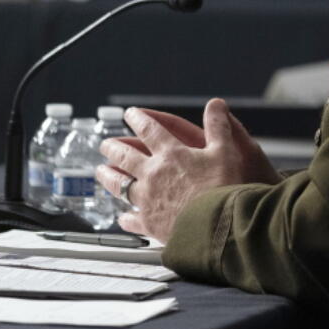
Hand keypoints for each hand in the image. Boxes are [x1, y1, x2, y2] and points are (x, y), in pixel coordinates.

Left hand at [95, 98, 280, 241]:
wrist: (216, 224)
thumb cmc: (224, 186)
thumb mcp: (227, 149)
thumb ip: (218, 125)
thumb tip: (215, 104)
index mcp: (172, 154)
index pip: (150, 131)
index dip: (139, 119)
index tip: (130, 114)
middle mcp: (154, 174)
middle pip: (126, 156)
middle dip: (114, 147)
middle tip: (106, 143)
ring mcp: (147, 199)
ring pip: (119, 185)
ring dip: (109, 176)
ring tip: (101, 171)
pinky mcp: (149, 223)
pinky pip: (131, 219)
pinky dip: (125, 218)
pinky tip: (122, 217)